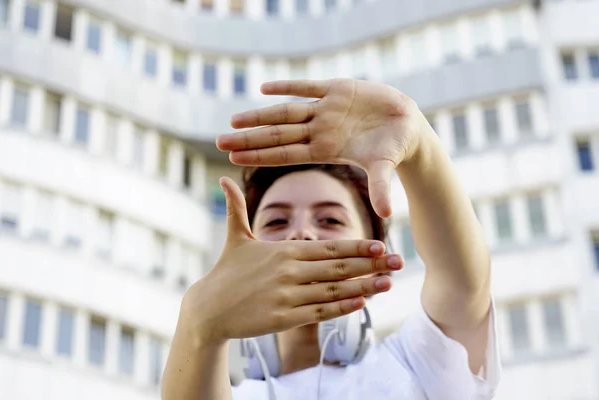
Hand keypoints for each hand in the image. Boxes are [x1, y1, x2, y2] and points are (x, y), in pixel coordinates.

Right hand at [183, 177, 403, 344]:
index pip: (327, 247)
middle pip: (338, 268)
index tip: (380, 245)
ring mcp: (286, 296)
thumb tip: (223, 179)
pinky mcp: (283, 318)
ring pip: (333, 291)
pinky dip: (342, 308)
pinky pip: (318, 312)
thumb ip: (237, 208)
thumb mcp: (235, 237)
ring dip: (364, 287)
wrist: (208, 309)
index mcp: (283, 250)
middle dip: (370, 265)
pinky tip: (361, 304)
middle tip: (397, 262)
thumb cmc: (226, 271)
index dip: (356, 246)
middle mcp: (288, 271)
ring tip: (388, 284)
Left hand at [216, 79, 430, 217]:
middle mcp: (320, 130)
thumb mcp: (384, 167)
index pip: (285, 155)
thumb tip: (386, 213)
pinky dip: (288, 85)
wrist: (404, 123)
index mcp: (325, 150)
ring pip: (285, 111)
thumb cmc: (392, 148)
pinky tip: (264, 88)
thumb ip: (380, 187)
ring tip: (233, 120)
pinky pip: (307, 86)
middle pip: (277, 135)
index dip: (260, 156)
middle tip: (219, 141)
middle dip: (250, 138)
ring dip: (260, 115)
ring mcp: (326, 109)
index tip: (234, 159)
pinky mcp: (337, 89)